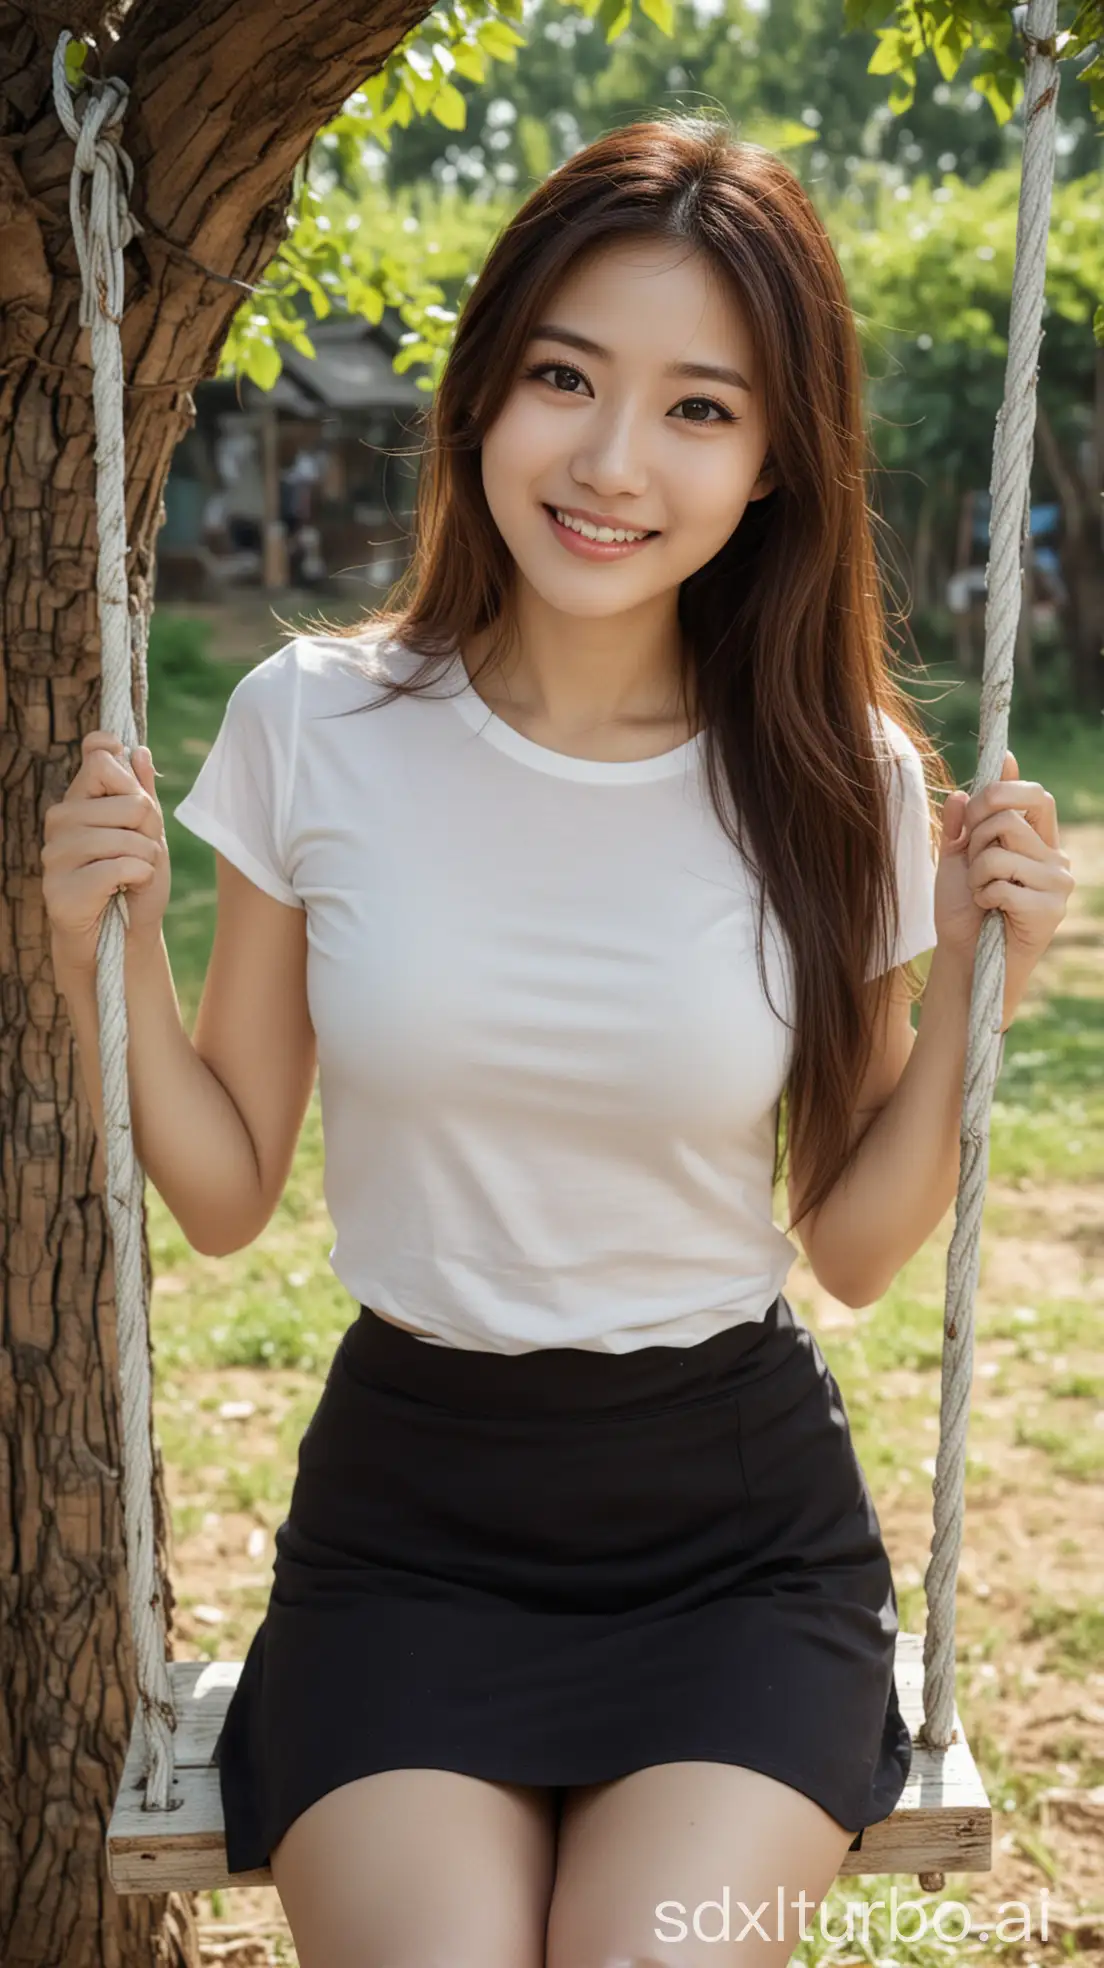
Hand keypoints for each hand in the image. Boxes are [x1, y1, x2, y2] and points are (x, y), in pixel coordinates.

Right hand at [43, 733, 169, 973]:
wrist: (122, 940)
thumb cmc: (134, 884)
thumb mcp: (148, 834)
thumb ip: (141, 794)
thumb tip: (140, 751)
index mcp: (79, 801)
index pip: (100, 758)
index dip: (129, 777)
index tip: (136, 799)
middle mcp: (60, 820)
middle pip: (131, 801)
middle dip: (150, 832)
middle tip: (137, 857)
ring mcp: (55, 853)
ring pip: (127, 837)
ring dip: (145, 861)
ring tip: (131, 878)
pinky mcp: (60, 888)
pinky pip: (120, 867)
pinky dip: (138, 880)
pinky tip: (125, 891)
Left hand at [933, 749, 1074, 1012]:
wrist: (964, 956)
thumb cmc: (964, 907)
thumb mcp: (956, 858)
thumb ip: (961, 824)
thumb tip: (963, 792)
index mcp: (1038, 840)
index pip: (1036, 796)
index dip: (1003, 789)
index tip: (976, 804)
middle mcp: (1055, 857)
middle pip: (1007, 819)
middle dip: (974, 840)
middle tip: (974, 868)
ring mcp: (1058, 883)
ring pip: (999, 854)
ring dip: (976, 875)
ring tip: (982, 894)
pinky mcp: (1050, 909)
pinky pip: (1002, 886)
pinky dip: (984, 897)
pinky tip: (990, 911)